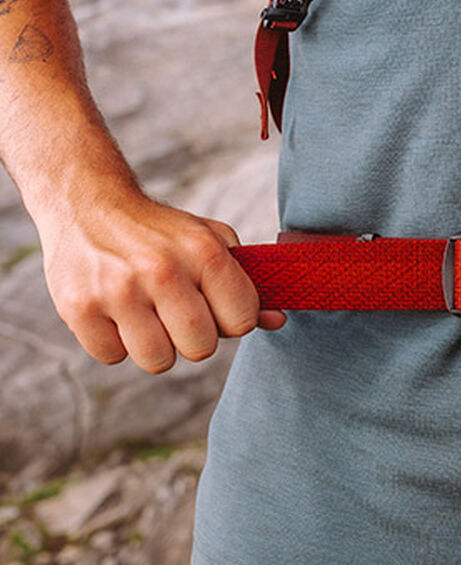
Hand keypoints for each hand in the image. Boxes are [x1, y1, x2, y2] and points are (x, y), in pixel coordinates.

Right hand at [37, 189, 285, 372]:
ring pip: (158, 361)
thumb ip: (247, 283)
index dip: (229, 319)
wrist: (85, 202)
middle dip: (193, 337)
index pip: (240, 321)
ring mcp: (118, 290)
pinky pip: (112, 357)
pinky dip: (114, 342)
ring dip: (154, 345)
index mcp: (203, 251)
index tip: (211, 304)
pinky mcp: (79, 307)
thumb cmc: (159, 232)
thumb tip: (278, 320)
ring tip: (143, 312)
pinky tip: (112, 310)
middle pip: (201, 349)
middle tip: (175, 312)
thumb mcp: (209, 241)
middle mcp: (162, 269)